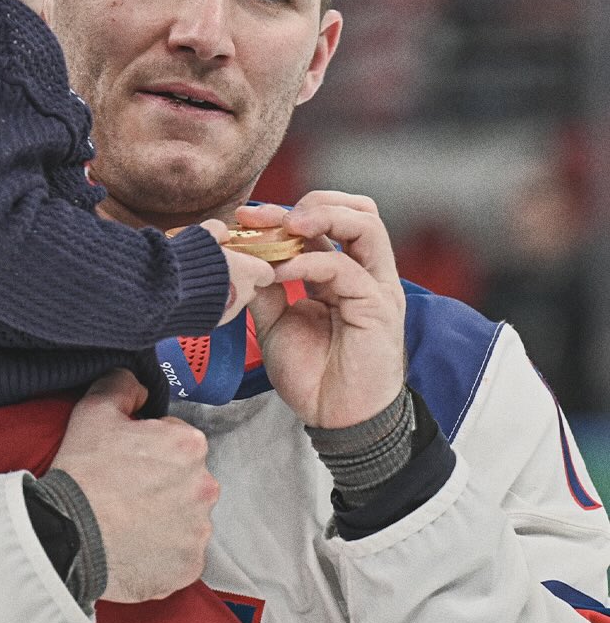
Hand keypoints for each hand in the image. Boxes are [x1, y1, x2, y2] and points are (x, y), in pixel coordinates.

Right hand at [51, 369, 218, 601]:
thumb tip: (141, 388)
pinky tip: (135, 545)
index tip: (127, 461)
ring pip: (187, 517)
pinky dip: (163, 552)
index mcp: (189, 445)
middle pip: (187, 479)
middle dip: (163, 482)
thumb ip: (123, 384)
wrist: (67, 537)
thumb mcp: (94, 409)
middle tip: (126, 491)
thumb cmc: (83, 473)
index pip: (177, 439)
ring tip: (128, 521)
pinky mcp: (189, 567)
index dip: (149, 447)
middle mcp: (205, 487)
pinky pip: (181, 554)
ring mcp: (198, 531)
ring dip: (166, 517)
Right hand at [198, 218, 276, 324]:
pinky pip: (216, 312)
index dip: (255, 266)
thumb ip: (220, 231)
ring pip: (233, 301)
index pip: (267, 272)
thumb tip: (223, 233)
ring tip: (200, 281)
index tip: (243, 261)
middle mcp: (244, 294)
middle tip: (218, 269)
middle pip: (250, 288)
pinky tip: (193, 295)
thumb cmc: (190, 261)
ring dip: (222, 292)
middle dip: (237, 280)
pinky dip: (209, 305)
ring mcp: (230, 311)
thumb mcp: (206, 233)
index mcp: (248, 271)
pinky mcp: (213, 323)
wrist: (169, 290)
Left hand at [239, 194, 405, 428]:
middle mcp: (364, 273)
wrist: (335, 419)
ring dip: (321, 216)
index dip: (284, 212)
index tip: (243, 218)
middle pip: (355, 209)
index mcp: (341, 273)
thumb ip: (265, 287)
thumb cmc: (313, 375)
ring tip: (285, 227)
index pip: (325, 220)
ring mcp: (376, 286)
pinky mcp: (380, 307)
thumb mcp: (275, 322)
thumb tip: (243, 256)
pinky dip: (310, 260)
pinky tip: (282, 271)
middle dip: (309, 203)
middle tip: (266, 216)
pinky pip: (346, 267)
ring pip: (365, 224)